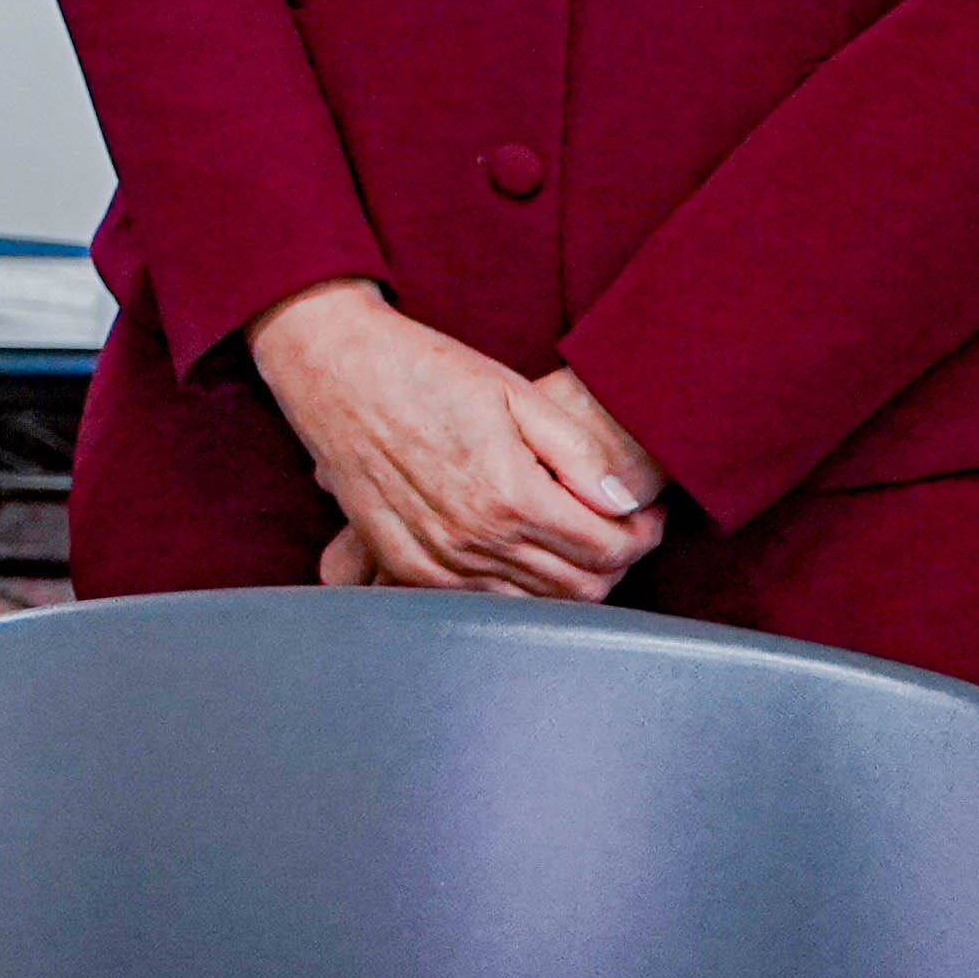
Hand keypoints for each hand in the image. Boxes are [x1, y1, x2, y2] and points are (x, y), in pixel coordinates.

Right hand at [243, 281, 663, 599]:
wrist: (335, 371)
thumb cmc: (427, 371)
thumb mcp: (515, 391)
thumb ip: (577, 452)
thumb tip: (625, 502)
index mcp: (510, 495)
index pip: (609, 550)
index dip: (642, 535)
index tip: (643, 512)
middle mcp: (473, 540)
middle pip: (579, 589)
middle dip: (613, 561)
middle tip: (616, 526)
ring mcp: (436, 562)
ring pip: (534, 606)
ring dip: (566, 579)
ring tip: (568, 534)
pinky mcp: (405, 566)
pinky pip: (481, 604)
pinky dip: (515, 589)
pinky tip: (517, 547)